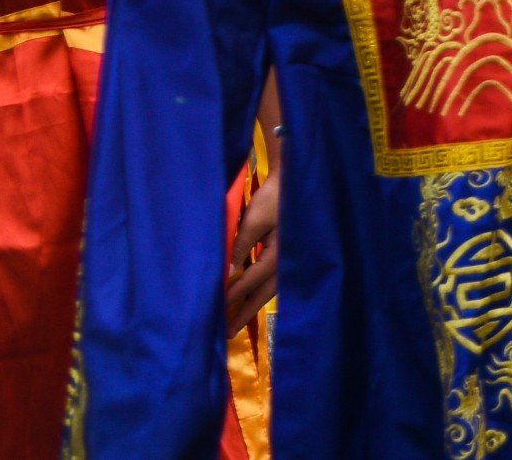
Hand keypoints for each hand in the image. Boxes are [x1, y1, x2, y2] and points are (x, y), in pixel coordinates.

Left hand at [225, 167, 279, 333]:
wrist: (295, 178)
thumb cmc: (274, 197)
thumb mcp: (254, 219)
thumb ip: (241, 245)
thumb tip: (227, 273)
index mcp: (280, 252)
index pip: (251, 279)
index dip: (233, 294)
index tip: (216, 313)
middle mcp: (287, 259)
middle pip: (265, 292)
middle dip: (245, 312)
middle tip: (228, 334)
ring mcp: (290, 256)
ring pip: (270, 287)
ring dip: (253, 303)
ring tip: (237, 321)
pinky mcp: (288, 251)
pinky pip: (274, 277)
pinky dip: (261, 289)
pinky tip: (252, 295)